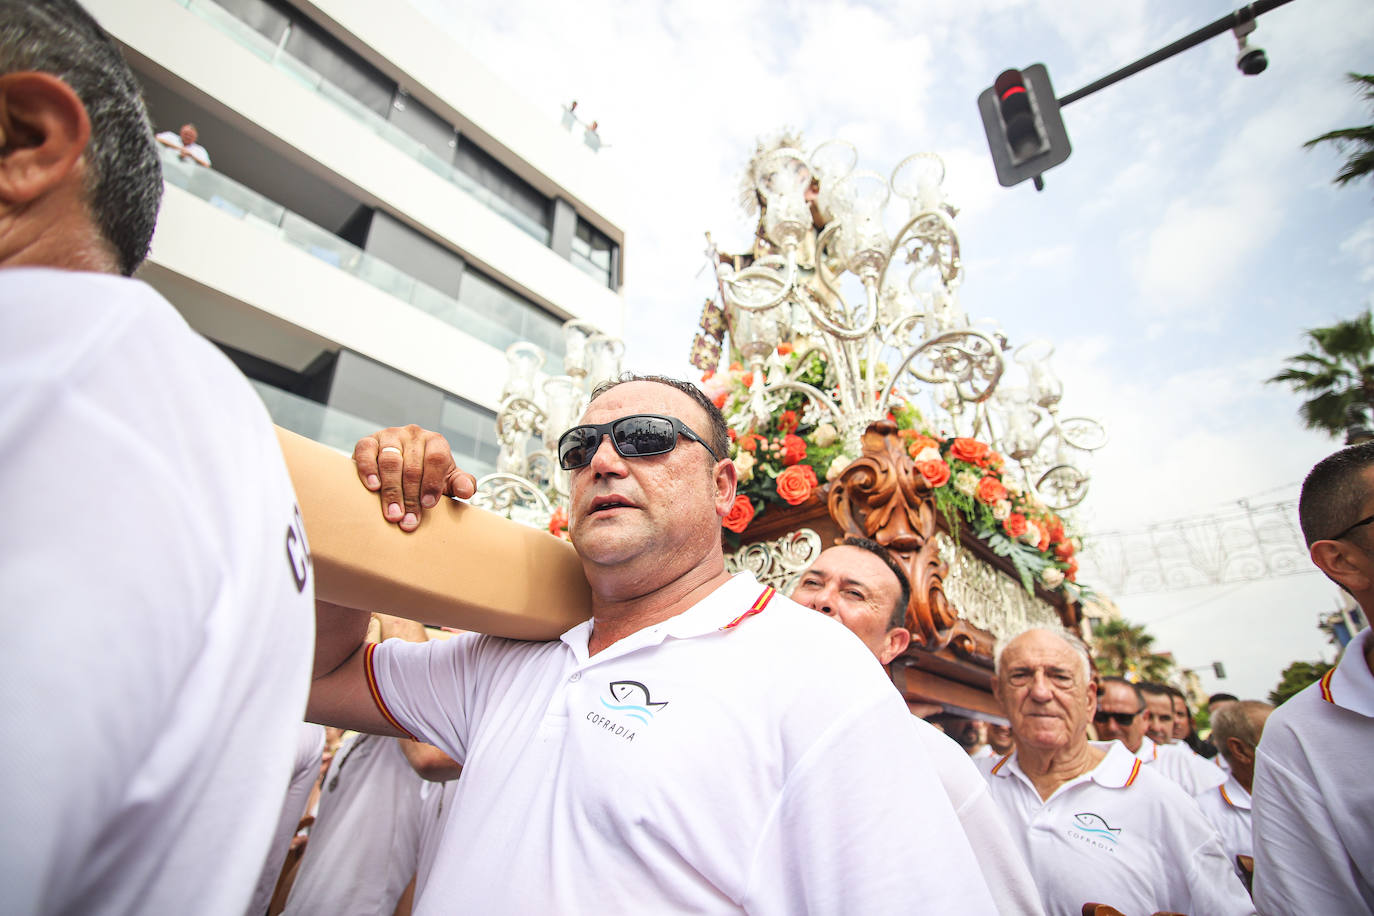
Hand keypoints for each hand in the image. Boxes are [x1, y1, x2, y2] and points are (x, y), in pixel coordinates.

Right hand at [353, 425, 475, 530]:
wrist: (401, 467)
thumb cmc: (428, 476)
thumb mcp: (448, 480)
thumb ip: (461, 484)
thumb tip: (467, 490)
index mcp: (435, 442)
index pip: (436, 458)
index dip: (432, 482)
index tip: (428, 505)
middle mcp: (413, 435)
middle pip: (412, 465)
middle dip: (411, 497)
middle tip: (408, 521)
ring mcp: (390, 436)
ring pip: (390, 461)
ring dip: (391, 491)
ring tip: (393, 514)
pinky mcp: (368, 442)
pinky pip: (365, 452)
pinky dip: (369, 470)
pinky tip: (373, 488)